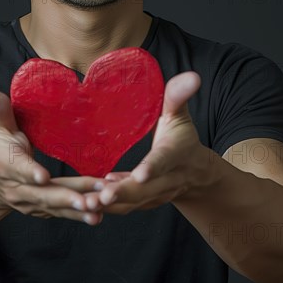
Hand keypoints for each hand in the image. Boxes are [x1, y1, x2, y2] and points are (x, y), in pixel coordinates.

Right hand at [0, 89, 102, 224]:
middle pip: (43, 194)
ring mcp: (30, 202)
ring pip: (55, 206)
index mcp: (7, 164)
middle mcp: (18, 188)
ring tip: (98, 209)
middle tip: (87, 200)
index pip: (19, 169)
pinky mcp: (42, 209)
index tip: (43, 177)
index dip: (30, 172)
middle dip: (65, 197)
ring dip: (77, 209)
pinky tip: (98, 215)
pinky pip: (62, 213)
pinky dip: (79, 215)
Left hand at [84, 71, 205, 214]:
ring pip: (132, 203)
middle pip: (145, 189)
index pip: (164, 160)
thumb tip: (192, 76)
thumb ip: (179, 97)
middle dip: (123, 193)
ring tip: (87, 203)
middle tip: (101, 196)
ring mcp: (155, 193)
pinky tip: (89, 200)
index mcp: (175, 153)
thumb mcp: (181, 115)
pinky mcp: (144, 201)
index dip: (153, 167)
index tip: (140, 173)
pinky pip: (126, 206)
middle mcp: (166, 178)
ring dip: (110, 205)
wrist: (195, 173)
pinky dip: (108, 206)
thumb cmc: (182, 138)